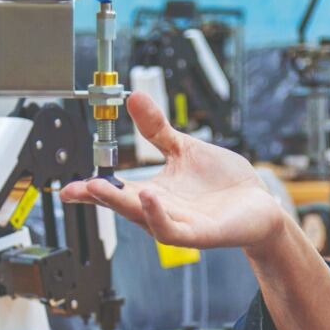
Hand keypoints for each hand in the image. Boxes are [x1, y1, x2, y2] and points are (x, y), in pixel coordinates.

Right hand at [60, 92, 288, 249]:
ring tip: (102, 188)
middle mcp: (162, 210)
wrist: (260, 202)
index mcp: (154, 191)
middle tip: (78, 187)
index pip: (117, 191)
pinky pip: (173, 229)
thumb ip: (156, 129)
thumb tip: (133, 96)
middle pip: (124, 205)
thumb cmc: (223, 182)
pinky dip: (158, 217)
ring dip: (121, 204)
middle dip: (100, 197)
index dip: (92, 190)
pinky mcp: (200, 233)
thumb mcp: (184, 148)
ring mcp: (180, 223)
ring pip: (144, 218)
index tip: (69, 187)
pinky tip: (149, 197)